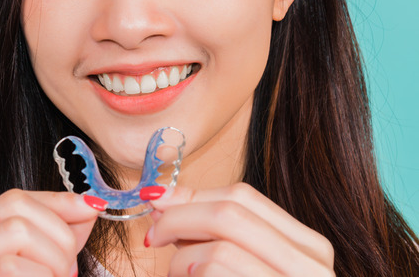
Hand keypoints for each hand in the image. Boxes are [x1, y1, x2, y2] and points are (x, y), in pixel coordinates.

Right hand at [0, 189, 101, 276]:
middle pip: (13, 213)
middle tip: (69, 271)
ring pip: (14, 237)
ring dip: (52, 261)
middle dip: (57, 237)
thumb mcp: (28, 270)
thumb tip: (88, 204)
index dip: (56, 203)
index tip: (92, 211)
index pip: (9, 201)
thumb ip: (54, 236)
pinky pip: (9, 267)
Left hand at [143, 183, 334, 275]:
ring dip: (180, 263)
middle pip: (229, 214)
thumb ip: (213, 233)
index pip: (242, 197)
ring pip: (217, 252)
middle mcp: (313, 268)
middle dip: (177, 220)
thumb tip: (162, 198)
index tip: (156, 204)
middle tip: (152, 238)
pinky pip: (214, 274)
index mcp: (307, 248)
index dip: (190, 196)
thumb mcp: (240, 264)